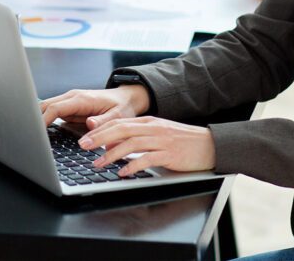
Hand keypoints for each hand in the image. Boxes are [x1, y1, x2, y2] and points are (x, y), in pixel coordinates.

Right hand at [40, 86, 149, 128]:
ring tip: (29, 136)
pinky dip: (44, 120)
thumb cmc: (122, 107)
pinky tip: (40, 133)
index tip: (36, 134)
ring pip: (46, 107)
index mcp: (82, 99)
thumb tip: (89, 124)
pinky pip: (52, 112)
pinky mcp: (69, 107)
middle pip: (45, 105)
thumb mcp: (118, 117)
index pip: (55, 108)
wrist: (127, 98)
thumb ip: (103, 122)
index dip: (43, 121)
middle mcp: (72, 97)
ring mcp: (70, 101)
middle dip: (34, 119)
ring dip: (37, 119)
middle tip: (26, 136)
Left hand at [79, 116, 215, 176]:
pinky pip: (148, 159)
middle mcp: (153, 128)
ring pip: (131, 143)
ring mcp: (161, 140)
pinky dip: (133, 165)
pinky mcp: (170, 154)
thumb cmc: (182, 141)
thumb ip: (137, 137)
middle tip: (84, 146)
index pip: (119, 122)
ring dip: (112, 153)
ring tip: (99, 163)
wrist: (209, 144)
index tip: (84, 137)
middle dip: (100, 138)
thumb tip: (113, 144)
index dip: (100, 130)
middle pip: (121, 130)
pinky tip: (123, 172)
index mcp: (148, 122)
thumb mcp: (157, 134)